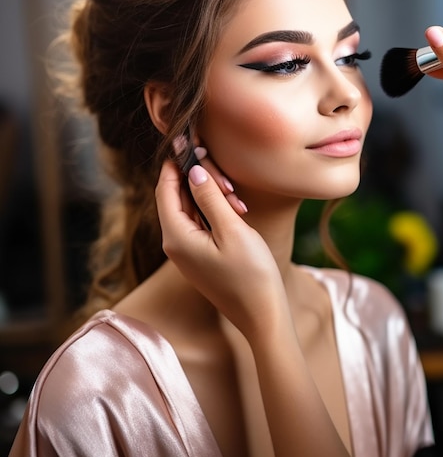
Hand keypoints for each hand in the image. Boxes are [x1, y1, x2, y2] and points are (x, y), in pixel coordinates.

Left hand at [155, 159, 286, 339]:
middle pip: (177, 198)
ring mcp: (187, 253)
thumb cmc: (251, 274)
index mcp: (176, 236)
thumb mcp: (232, 229)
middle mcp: (175, 244)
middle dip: (200, 180)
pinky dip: (215, 213)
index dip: (175, 163)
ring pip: (191, 210)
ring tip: (237, 198)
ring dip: (212, 197)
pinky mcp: (200, 258)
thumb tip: (193, 169)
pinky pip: (200, 225)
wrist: (263, 315)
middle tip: (226, 174)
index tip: (187, 141)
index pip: (165, 189)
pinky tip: (237, 212)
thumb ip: (210, 197)